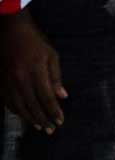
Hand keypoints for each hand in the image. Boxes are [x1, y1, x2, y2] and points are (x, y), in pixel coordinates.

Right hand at [0, 10, 66, 132]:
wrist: (11, 31)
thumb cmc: (35, 41)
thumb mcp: (52, 55)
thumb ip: (56, 77)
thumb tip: (63, 96)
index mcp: (36, 71)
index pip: (47, 97)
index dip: (54, 111)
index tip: (60, 121)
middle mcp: (20, 79)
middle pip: (33, 105)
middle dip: (43, 119)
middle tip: (50, 129)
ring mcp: (8, 81)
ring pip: (19, 106)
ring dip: (29, 118)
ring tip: (39, 126)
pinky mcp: (0, 82)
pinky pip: (7, 102)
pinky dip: (16, 111)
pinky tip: (23, 115)